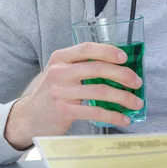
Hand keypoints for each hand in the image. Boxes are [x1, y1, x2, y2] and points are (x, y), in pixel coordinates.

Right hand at [4, 42, 143, 149]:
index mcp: (60, 58)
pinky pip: (95, 111)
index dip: (108, 51)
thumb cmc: (52, 92)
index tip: (125, 57)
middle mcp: (59, 72)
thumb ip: (82, 66)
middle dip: (123, 75)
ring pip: (100, 91)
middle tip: (138, 82)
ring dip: (123, 97)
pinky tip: (124, 118)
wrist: (29, 117)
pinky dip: (113, 115)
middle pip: (97, 69)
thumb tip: (119, 67)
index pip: (87, 49)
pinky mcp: (65, 111)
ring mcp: (61, 92)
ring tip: (136, 102)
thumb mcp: (61, 72)